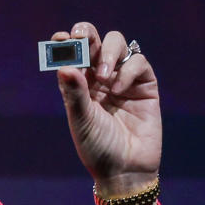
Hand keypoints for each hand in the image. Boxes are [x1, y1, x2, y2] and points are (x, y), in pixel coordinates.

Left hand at [52, 22, 160, 195]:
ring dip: (109, 52)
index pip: (72, 54)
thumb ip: (74, 93)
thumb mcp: (81, 120)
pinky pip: (138, 62)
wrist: (125, 169)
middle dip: (87, 34)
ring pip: (118, 44)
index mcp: (79, 84)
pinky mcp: (145, 85)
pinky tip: (119, 89)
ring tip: (104, 76)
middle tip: (82, 38)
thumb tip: (63, 66)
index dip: (66, 42)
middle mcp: (99, 77)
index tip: (59, 39)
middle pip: (95, 41)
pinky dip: (128, 70)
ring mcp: (123, 79)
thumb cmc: (97, 147)